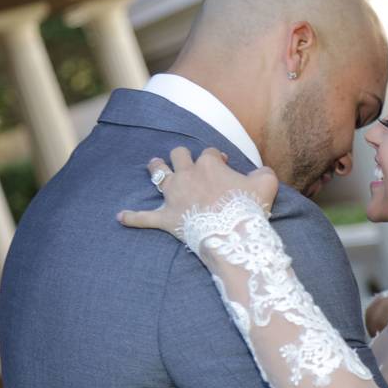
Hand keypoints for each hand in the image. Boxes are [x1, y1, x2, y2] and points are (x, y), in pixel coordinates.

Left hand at [117, 147, 279, 242]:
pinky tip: (120, 216)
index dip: (217, 157)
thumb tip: (258, 172)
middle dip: (181, 156)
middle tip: (185, 161)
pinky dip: (132, 217)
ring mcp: (174, 196)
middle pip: (178, 155)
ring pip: (158, 174)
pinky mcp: (165, 218)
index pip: (210, 152)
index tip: (223, 164)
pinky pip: (143, 217)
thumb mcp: (267, 183)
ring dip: (155, 168)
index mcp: (209, 164)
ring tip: (153, 164)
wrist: (232, 235)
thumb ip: (262, 172)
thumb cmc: (249, 208)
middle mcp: (187, 175)